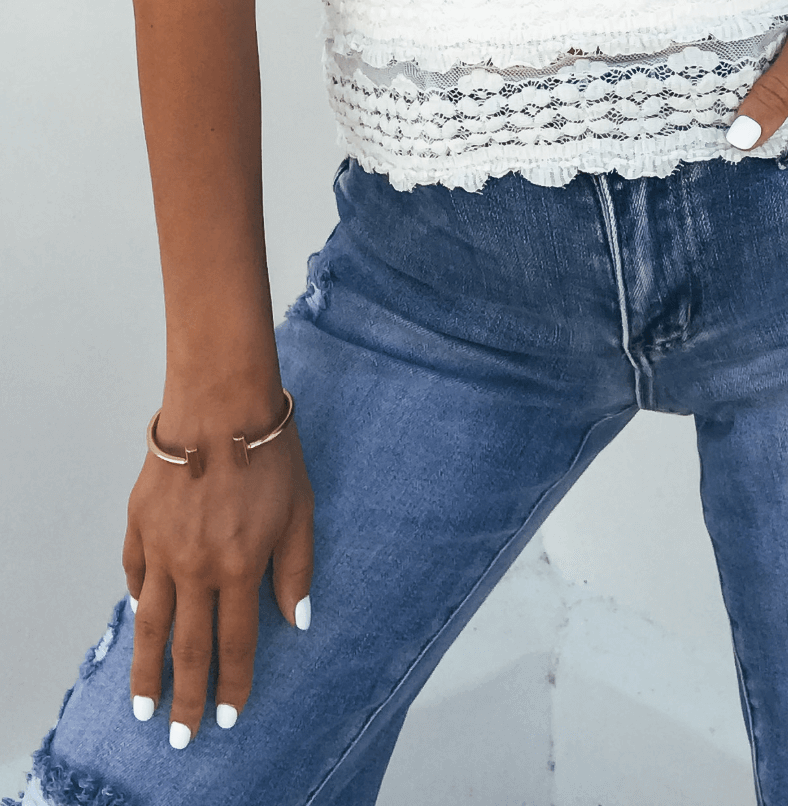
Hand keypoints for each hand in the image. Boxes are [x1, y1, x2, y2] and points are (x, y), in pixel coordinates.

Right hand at [123, 387, 313, 745]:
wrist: (222, 403)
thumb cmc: (271, 451)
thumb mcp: (301, 509)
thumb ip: (296, 569)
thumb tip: (297, 620)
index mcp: (239, 567)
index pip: (234, 644)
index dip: (231, 685)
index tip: (227, 717)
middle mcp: (196, 567)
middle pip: (189, 648)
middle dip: (186, 698)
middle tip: (180, 736)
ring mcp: (162, 547)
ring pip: (150, 624)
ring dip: (146, 670)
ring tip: (143, 705)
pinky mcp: (140, 524)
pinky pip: (135, 575)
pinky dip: (139, 601)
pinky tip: (144, 617)